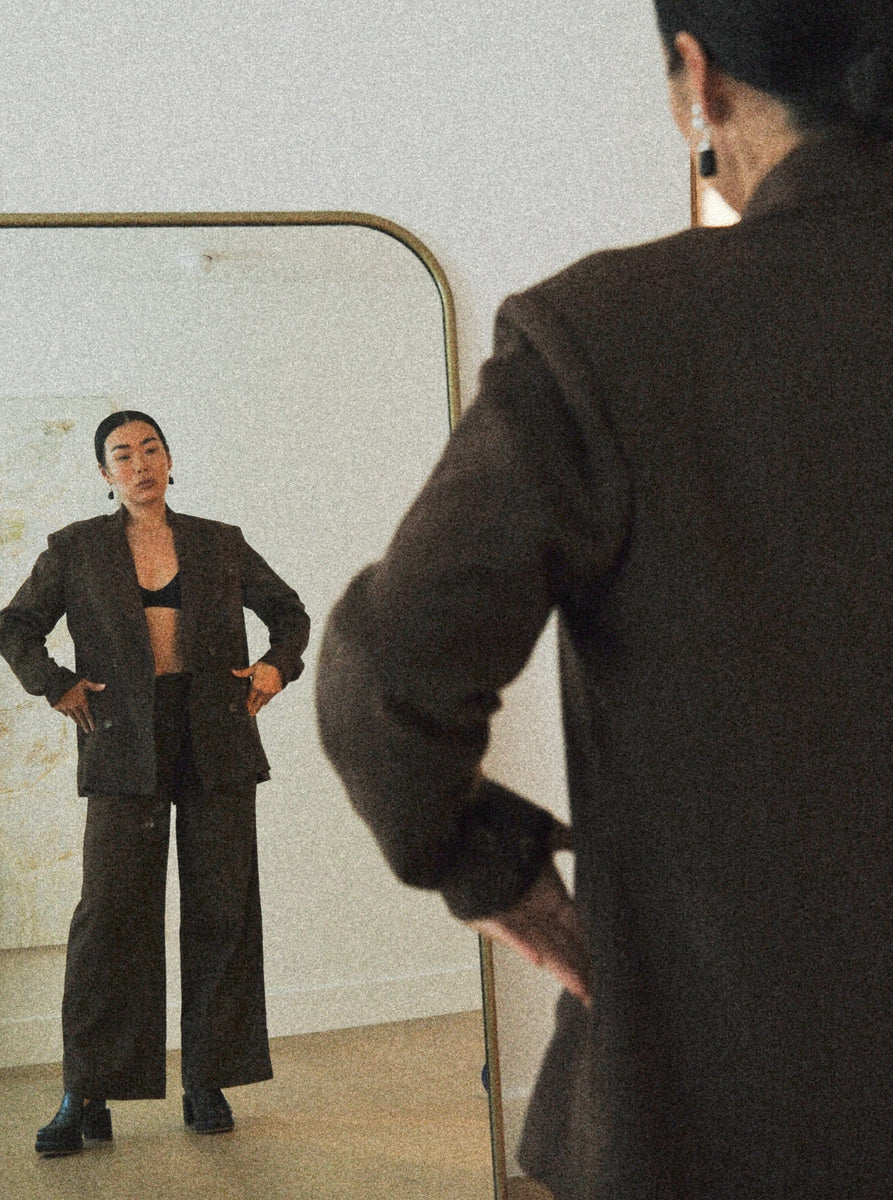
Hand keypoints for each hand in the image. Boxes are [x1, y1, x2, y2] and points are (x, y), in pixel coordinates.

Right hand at [53, 678, 105, 731]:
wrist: (53, 680)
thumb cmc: (70, 680)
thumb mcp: (83, 682)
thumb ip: (93, 686)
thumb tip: (104, 686)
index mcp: (81, 701)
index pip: (88, 714)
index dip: (91, 722)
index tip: (93, 728)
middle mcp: (73, 706)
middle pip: (80, 717)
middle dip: (84, 725)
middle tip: (87, 731)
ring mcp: (64, 707)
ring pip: (71, 716)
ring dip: (76, 720)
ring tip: (79, 724)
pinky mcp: (56, 705)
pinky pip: (62, 711)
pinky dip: (65, 714)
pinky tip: (67, 716)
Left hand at [231, 661, 282, 715]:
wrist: (279, 665)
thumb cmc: (265, 666)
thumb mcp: (253, 668)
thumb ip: (243, 672)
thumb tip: (233, 671)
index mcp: (255, 686)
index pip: (250, 699)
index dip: (247, 705)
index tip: (245, 709)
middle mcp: (262, 691)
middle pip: (256, 704)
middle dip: (253, 709)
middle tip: (250, 714)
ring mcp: (270, 692)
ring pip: (263, 703)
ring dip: (259, 706)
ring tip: (255, 711)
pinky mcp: (275, 692)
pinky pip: (269, 699)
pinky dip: (265, 701)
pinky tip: (263, 703)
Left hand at [469, 840, 590, 1005]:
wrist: (462, 828)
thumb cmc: (501, 829)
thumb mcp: (543, 833)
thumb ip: (566, 840)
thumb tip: (589, 841)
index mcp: (548, 895)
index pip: (576, 926)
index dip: (591, 946)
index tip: (609, 966)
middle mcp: (533, 910)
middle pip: (562, 943)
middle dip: (580, 969)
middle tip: (598, 992)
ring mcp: (513, 915)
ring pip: (541, 945)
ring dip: (558, 965)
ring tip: (578, 986)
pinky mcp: (490, 915)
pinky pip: (509, 933)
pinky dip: (522, 945)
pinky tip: (537, 960)